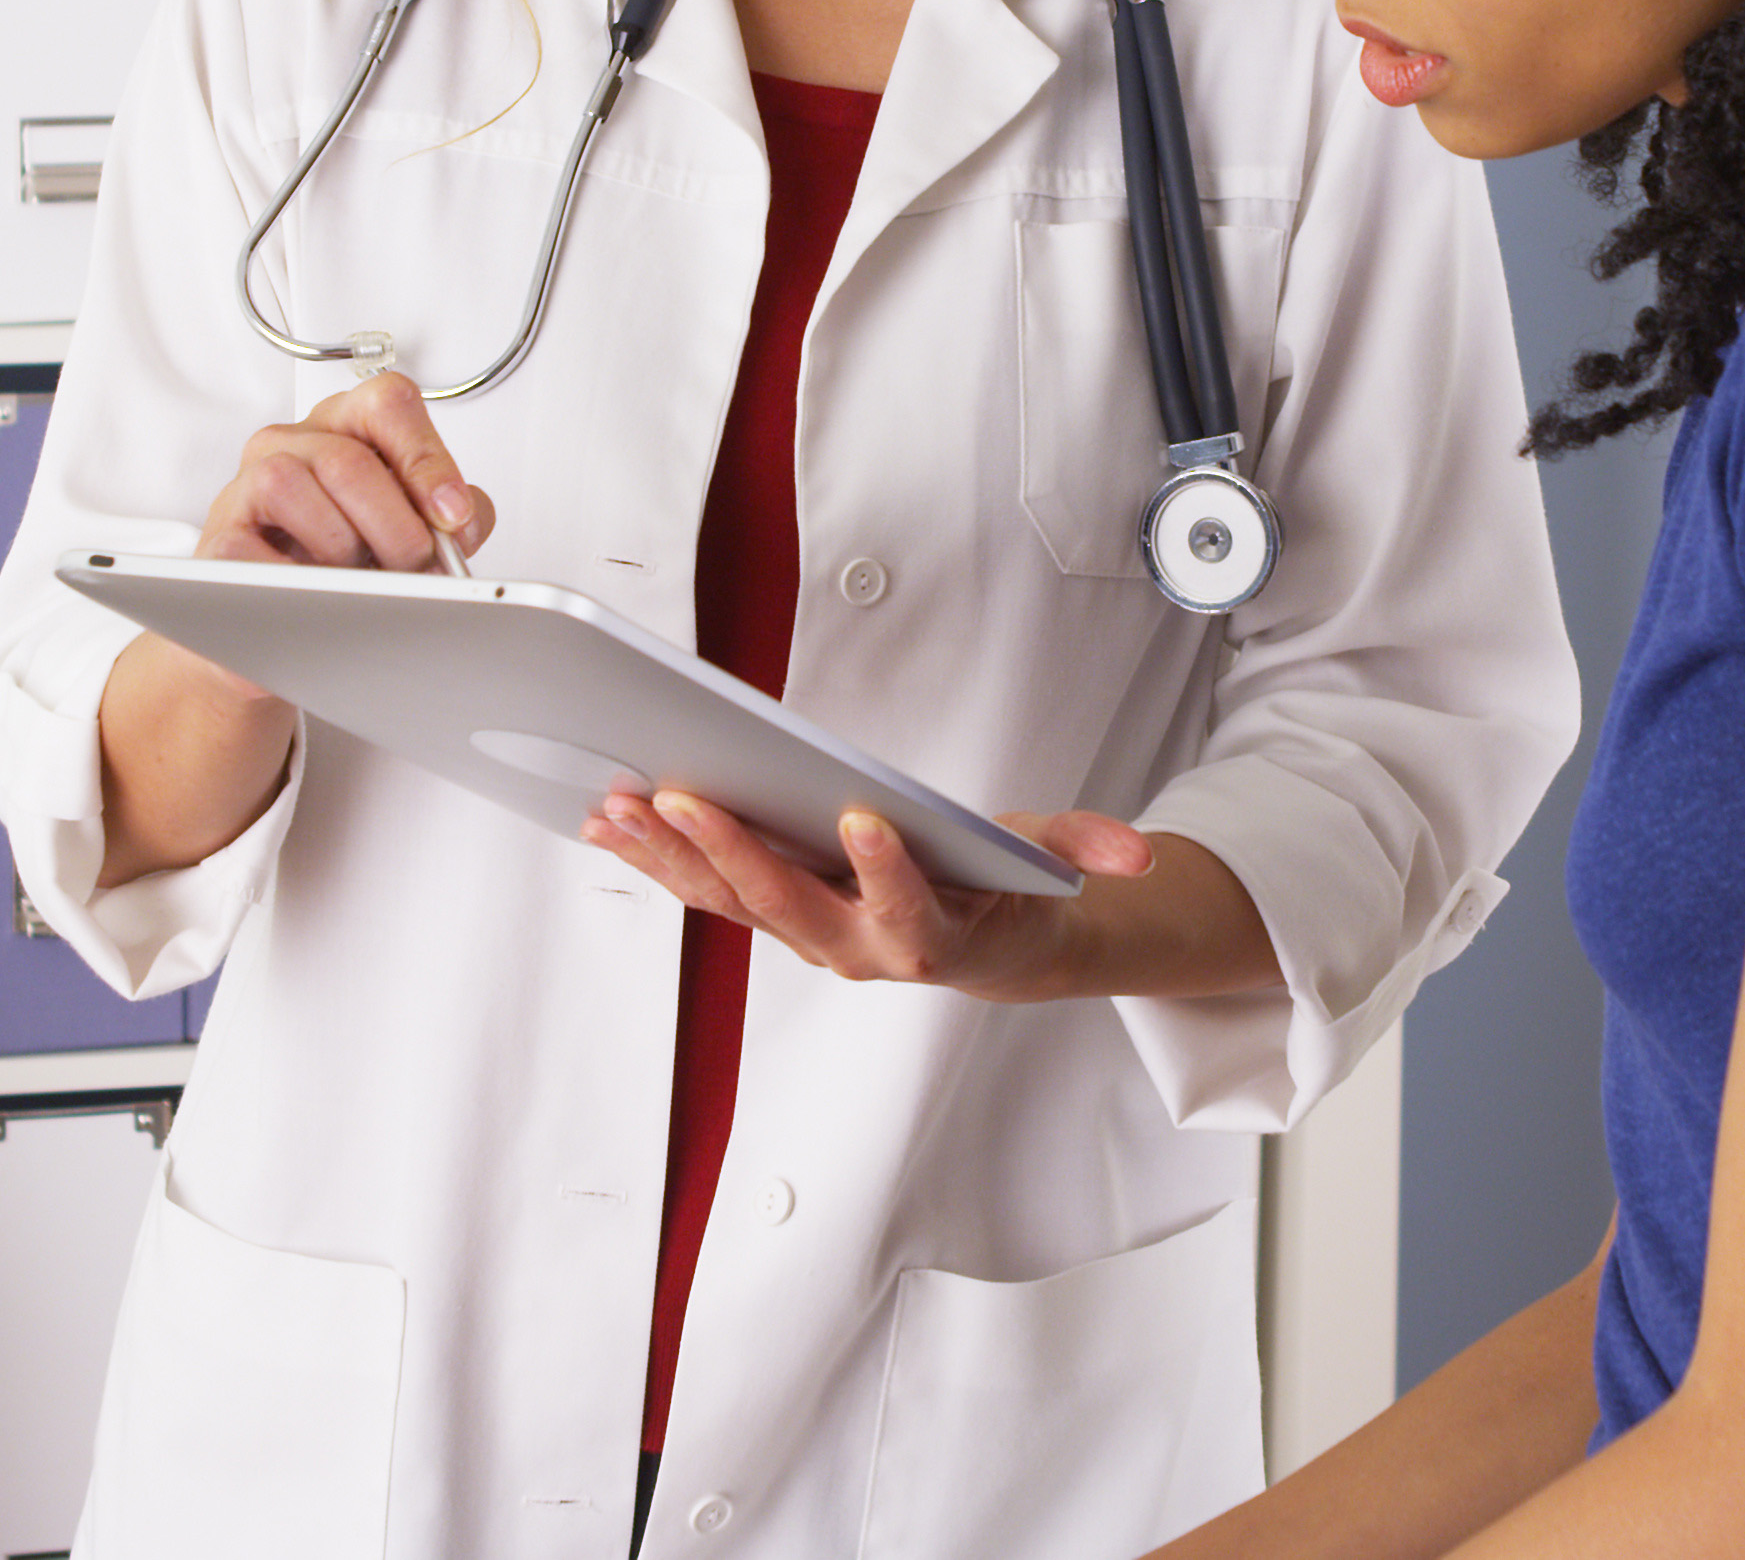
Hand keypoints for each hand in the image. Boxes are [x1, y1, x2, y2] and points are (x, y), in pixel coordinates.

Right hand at [195, 370, 489, 576]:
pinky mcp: (219, 533)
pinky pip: (246, 543)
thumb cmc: (349, 561)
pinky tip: (317, 593)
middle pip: (347, 458)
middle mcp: (294, 441)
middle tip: (414, 568)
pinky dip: (290, 574)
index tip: (452, 514)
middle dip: (394, 526)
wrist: (280, 618)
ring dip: (338, 545)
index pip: (387, 403)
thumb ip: (450, 521)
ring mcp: (248, 481)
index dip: (425, 458)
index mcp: (347, 426)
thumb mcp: (410, 528)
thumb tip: (459, 529)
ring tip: (358, 581)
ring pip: (289, 483)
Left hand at [578, 792, 1159, 1000]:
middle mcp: (857, 947)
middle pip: (791, 905)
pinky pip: (705, 894)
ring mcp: (806, 936)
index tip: (865, 820)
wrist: (981, 948)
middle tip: (688, 795)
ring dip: (672, 856)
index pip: (907, 908)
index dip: (886, 870)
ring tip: (621, 803)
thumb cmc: (1004, 889)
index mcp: (930, 932)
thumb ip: (1085, 850)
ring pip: (731, 903)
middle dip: (736, 851)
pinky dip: (656, 860)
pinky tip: (609, 817)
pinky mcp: (770, 915)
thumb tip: (1134, 854)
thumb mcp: (1053, 861)